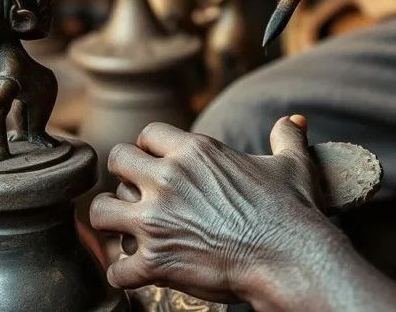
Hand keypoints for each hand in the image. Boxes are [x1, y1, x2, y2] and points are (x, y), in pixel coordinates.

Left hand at [89, 116, 328, 303]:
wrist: (291, 258)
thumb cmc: (293, 211)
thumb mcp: (294, 165)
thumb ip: (287, 137)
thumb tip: (294, 120)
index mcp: (196, 151)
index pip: (147, 134)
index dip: (151, 149)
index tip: (158, 165)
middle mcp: (168, 179)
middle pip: (116, 162)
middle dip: (124, 178)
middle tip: (139, 196)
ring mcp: (156, 220)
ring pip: (100, 211)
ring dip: (113, 222)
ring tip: (129, 232)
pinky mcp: (155, 261)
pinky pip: (116, 269)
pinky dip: (125, 274)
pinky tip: (140, 273)